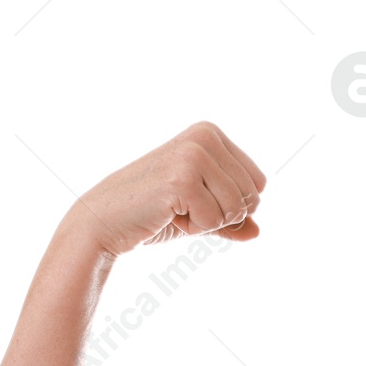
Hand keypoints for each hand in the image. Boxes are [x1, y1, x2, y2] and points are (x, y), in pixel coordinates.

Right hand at [67, 120, 267, 258]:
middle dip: (222, 216)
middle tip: (184, 207)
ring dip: (207, 222)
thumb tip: (257, 232)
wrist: (107, 218)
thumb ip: (231, 221)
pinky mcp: (182, 178)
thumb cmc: (153, 212)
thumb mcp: (200, 214)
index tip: (196, 199)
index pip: (258, 183)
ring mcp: (193, 155)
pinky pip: (215, 220)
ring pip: (236, 210)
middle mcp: (205, 136)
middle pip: (252, 197)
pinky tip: (169, 214)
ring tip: (176, 209)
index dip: (233, 206)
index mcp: (211, 134)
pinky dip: (194, 228)